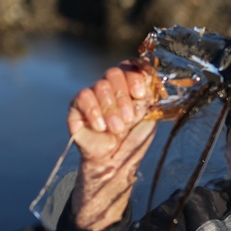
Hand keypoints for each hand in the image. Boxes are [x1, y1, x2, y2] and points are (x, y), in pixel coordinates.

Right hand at [67, 62, 159, 230]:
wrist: (114, 162)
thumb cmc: (133, 141)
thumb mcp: (148, 119)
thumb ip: (149, 98)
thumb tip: (153, 78)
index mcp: (129, 88)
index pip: (130, 67)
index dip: (135, 76)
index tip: (141, 94)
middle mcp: (111, 88)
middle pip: (114, 73)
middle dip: (124, 97)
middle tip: (128, 119)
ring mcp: (93, 96)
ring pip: (100, 84)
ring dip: (111, 109)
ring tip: (116, 129)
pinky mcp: (77, 107)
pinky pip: (83, 96)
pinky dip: (94, 111)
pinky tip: (101, 127)